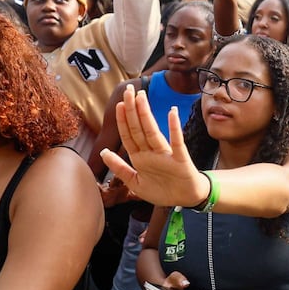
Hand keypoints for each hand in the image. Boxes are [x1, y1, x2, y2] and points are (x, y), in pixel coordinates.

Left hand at [100, 85, 212, 208]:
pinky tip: (172, 113)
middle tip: (128, 89)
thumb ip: (119, 168)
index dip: (123, 120)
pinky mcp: (180, 160)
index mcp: (140, 158)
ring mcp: (166, 155)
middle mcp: (151, 153)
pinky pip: (177, 142)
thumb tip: (103, 152)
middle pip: (139, 129)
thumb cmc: (162, 190)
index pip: (128, 135)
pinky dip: (175, 128)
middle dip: (132, 109)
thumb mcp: (135, 183)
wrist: (185, 199)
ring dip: (146, 115)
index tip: (119, 104)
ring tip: (141, 97)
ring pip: (153, 132)